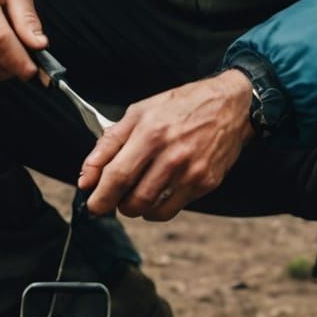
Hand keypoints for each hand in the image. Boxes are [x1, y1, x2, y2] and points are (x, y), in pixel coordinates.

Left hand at [77, 70, 252, 220]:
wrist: (230, 105)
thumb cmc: (180, 106)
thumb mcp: (139, 112)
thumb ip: (108, 144)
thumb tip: (86, 177)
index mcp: (151, 133)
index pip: (117, 176)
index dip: (100, 197)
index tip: (92, 204)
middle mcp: (172, 155)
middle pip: (134, 200)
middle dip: (116, 206)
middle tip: (114, 197)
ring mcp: (191, 172)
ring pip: (152, 210)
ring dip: (136, 208)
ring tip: (135, 193)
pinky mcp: (206, 183)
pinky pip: (173, 209)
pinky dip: (157, 208)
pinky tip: (157, 192)